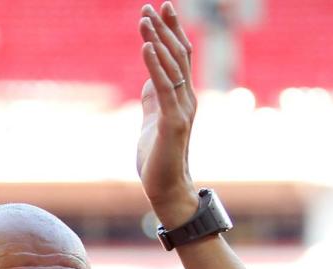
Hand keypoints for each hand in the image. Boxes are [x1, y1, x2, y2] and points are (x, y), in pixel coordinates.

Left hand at [136, 2, 197, 226]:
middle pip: (178, 56)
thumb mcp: (153, 119)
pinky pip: (164, 89)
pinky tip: (146, 48)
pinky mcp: (172, 123)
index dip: (172, 31)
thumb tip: (149, 80)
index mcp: (183, 97)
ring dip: (157, 41)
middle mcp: (188, 99)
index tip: (162, 8)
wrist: (167, 188)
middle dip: (164, 29)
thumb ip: (154, 99)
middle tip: (150, 6)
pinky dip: (155, 66)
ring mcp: (182, 110)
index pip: (181, 56)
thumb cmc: (159, 157)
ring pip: (171, 68)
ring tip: (144, 20)